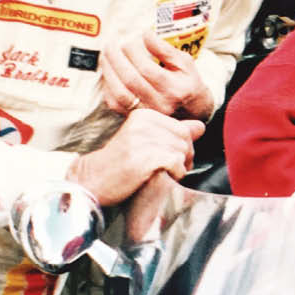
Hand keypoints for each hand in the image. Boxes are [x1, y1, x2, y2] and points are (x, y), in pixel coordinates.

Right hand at [67, 109, 204, 205]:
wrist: (93, 179)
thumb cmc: (120, 163)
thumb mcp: (145, 140)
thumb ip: (172, 132)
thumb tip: (200, 126)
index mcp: (144, 115)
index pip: (183, 128)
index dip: (185, 146)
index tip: (174, 158)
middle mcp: (144, 123)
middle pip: (185, 139)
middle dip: (186, 157)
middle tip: (173, 169)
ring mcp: (144, 139)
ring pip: (183, 152)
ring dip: (180, 168)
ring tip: (165, 174)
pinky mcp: (145, 157)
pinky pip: (176, 163)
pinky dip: (175, 174)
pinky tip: (162, 177)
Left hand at [101, 30, 214, 120]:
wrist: (191, 110)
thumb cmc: (187, 83)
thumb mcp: (185, 63)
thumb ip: (166, 49)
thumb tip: (145, 35)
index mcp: (175, 89)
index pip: (148, 69)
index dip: (134, 52)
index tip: (129, 38)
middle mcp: (161, 104)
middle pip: (131, 80)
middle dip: (116, 58)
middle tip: (111, 43)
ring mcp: (147, 113)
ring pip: (119, 93)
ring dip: (108, 71)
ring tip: (105, 55)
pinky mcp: (135, 117)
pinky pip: (114, 102)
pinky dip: (107, 85)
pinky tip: (108, 71)